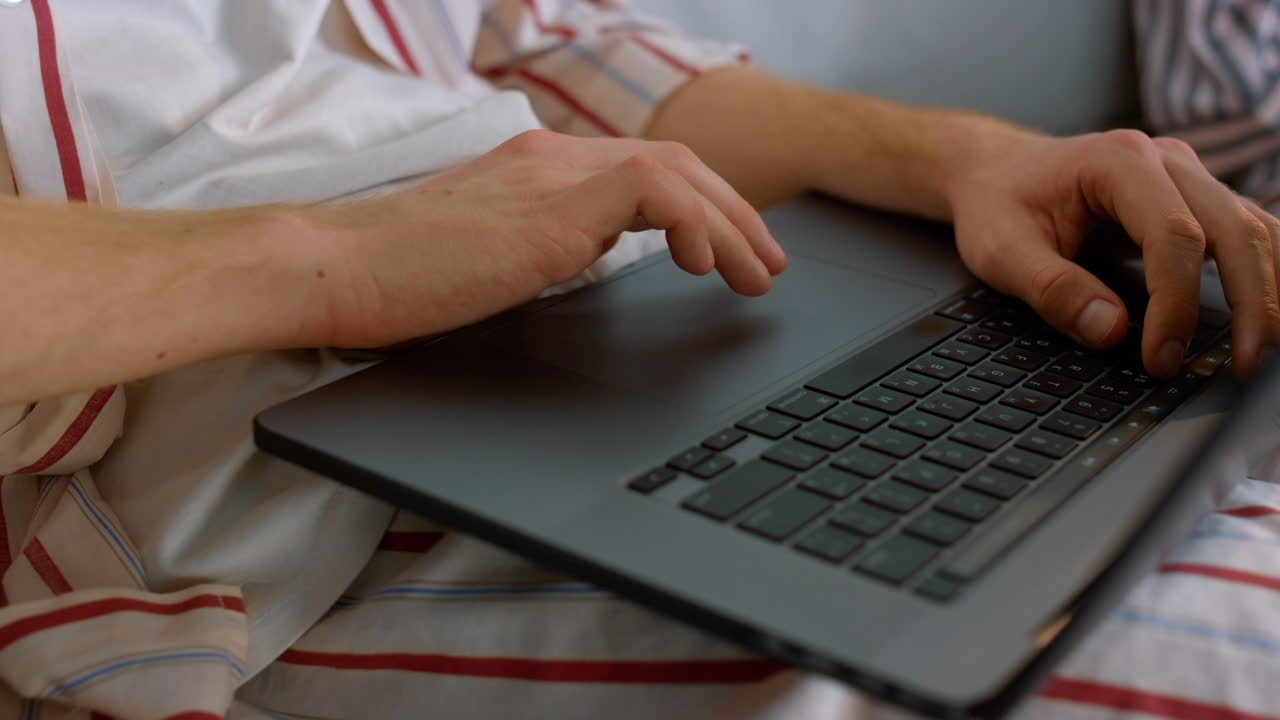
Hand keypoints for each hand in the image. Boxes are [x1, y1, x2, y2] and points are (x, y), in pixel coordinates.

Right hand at [308, 130, 786, 348]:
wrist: (331, 269)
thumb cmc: (393, 277)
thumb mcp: (486, 255)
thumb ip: (541, 242)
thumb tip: (585, 254)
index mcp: (537, 171)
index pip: (641, 172)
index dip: (700, 207)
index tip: (727, 250)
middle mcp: (551, 161)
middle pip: (673, 166)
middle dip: (734, 215)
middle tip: (766, 263)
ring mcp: (551, 179)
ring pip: (675, 173)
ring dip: (730, 225)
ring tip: (756, 274)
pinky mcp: (549, 210)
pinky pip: (652, 193)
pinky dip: (693, 223)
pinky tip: (703, 266)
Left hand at [948, 129, 1279, 377]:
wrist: (999, 172)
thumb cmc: (998, 204)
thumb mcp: (1000, 250)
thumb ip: (1051, 289)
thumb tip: (1110, 330)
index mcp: (1119, 161)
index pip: (1174, 235)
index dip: (1177, 304)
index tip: (1161, 358)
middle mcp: (1167, 160)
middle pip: (1234, 230)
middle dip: (1250, 303)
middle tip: (1243, 368)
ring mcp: (1189, 177)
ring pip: (1254, 230)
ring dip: (1269, 291)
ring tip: (1263, 351)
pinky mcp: (1197, 199)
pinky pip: (1248, 234)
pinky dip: (1264, 274)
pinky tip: (1265, 317)